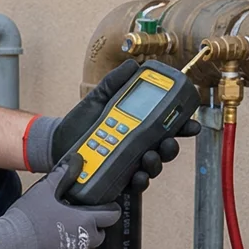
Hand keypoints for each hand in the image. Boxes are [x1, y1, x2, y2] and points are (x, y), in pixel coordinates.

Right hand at [0, 172, 122, 248]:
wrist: (8, 248)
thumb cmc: (25, 221)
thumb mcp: (44, 190)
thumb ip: (62, 175)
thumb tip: (74, 161)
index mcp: (84, 221)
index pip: (111, 215)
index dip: (110, 210)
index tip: (107, 209)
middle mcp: (84, 243)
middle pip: (98, 234)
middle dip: (89, 228)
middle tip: (73, 221)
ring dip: (73, 243)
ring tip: (52, 236)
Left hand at [25, 60, 200, 192]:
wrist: (57, 142)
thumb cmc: (80, 121)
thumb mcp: (97, 98)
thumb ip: (115, 82)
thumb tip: (132, 64)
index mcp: (138, 124)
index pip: (166, 125)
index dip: (182, 126)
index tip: (192, 125)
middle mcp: (138, 145)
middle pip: (164, 148)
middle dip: (171, 147)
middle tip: (167, 143)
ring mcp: (129, 162)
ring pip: (153, 166)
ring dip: (156, 163)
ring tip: (148, 157)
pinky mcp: (118, 178)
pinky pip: (136, 183)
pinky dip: (140, 181)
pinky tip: (137, 176)